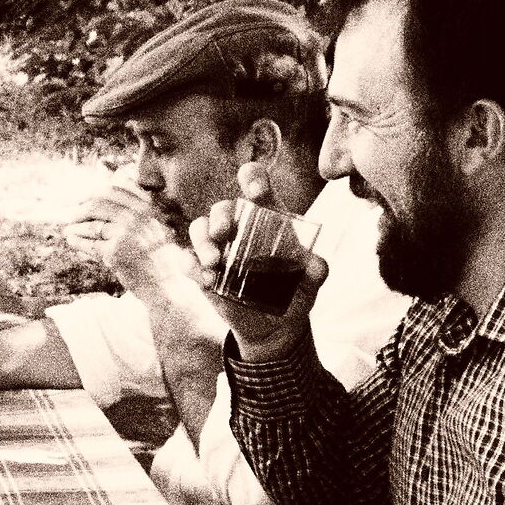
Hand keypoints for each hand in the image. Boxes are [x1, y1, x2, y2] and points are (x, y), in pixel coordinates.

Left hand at [67, 178, 191, 291]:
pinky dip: (77, 241)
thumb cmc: (157, 255)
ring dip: (76, 226)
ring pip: (93, 224)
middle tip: (71, 215)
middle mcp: (137, 217)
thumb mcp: (153, 225)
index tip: (83, 198)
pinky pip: (90, 244)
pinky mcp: (114, 252)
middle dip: (81, 209)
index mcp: (146, 207)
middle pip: (99, 204)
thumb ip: (137, 203)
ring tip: (68, 229)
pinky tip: (71, 239)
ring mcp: (126, 234)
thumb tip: (119, 174)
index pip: (114, 189)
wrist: (165, 284)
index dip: (94, 192)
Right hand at [187, 161, 326, 362]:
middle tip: (224, 232)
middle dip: (220, 216)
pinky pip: (188, 260)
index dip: (253, 179)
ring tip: (214, 263)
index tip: (257, 193)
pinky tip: (206, 280)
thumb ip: (316, 271)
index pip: (256, 184)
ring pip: (199, 229)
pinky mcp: (203, 270)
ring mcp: (218, 248)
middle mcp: (239, 227)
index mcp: (267, 217)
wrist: (275, 324)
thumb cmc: (295, 292)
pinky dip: (192, 266)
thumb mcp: (311, 282)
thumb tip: (315, 265)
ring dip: (202, 242)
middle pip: (222, 208)